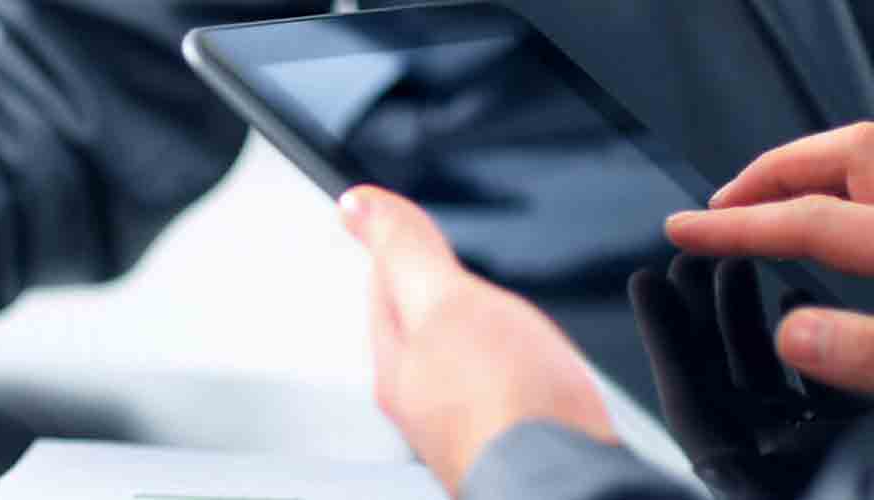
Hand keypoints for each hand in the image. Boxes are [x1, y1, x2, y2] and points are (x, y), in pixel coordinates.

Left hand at [340, 186, 617, 492]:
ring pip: (461, 365)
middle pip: (421, 329)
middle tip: (443, 262)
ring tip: (486, 313)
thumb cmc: (507, 405)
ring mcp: (468, 428)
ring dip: (475, 334)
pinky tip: (532, 376)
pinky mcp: (514, 446)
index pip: (383, 288)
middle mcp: (425, 403)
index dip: (397, 245)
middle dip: (437, 294)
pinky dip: (512, 371)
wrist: (566, 483)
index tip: (395, 219)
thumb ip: (405, 251)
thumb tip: (356, 204)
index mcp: (398, 365)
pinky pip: (502, 394)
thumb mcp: (446, 300)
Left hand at [630, 255, 869, 499]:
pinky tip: (796, 293)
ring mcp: (809, 456)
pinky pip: (811, 390)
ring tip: (738, 263)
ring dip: (745, 321)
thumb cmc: (848, 484)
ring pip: (762, 378)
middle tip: (695, 256)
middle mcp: (772, 467)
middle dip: (702, 317)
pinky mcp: (843, 443)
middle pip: (718, 381)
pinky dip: (801, 344)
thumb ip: (764, 424)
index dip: (665, 340)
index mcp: (747, 477)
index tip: (644, 280)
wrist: (861, 499)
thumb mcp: (808, 459)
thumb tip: (789, 338)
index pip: (690, 398)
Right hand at [668, 122, 873, 391]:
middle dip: (775, 172)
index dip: (735, 226)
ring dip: (820, 174)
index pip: (808, 219)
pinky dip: (859, 191)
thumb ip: (868, 349)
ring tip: (775, 200)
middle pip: (850, 154)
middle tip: (724, 203)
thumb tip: (792, 338)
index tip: (683, 230)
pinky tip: (851, 219)